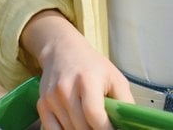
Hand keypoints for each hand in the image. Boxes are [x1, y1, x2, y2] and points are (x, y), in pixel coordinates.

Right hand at [22, 10, 134, 129]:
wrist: (63, 51)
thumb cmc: (92, 65)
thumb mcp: (115, 77)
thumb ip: (124, 101)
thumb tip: (130, 122)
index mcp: (87, 80)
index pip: (94, 114)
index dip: (105, 129)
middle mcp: (66, 89)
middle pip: (81, 126)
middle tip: (104, 127)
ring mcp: (51, 98)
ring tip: (92, 124)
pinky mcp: (42, 105)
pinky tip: (77, 125)